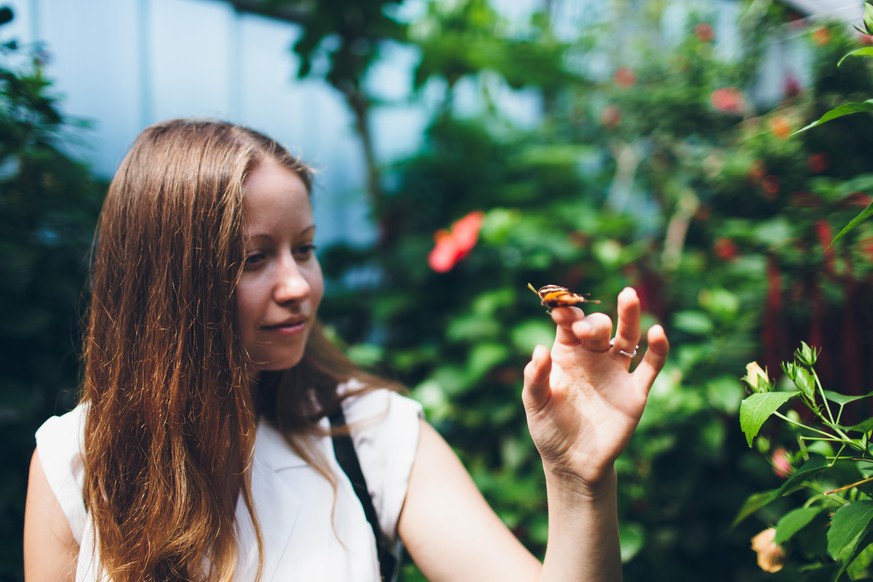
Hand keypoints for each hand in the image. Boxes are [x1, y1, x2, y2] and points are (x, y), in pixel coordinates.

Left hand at [522, 287, 668, 492]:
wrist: (573, 463)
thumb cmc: (549, 429)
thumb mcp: (535, 405)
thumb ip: (536, 378)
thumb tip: (539, 350)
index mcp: (566, 354)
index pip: (569, 325)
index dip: (566, 315)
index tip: (560, 313)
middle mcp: (592, 357)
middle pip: (599, 327)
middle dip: (593, 324)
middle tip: (585, 330)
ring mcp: (615, 372)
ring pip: (627, 337)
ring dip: (630, 316)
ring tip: (629, 295)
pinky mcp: (635, 391)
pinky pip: (650, 366)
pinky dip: (658, 349)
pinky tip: (658, 331)